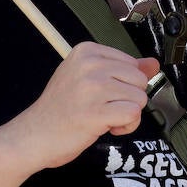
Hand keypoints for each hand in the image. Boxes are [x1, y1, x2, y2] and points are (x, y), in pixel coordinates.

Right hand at [12, 42, 160, 168]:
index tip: (100, 94)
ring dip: (126, 114)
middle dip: (128, 99)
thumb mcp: (89, 80)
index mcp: (86, 51)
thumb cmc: (60, 109)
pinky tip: (106, 127)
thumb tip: (153, 63)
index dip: (123, 84)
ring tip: (102, 117)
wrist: (33, 135)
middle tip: (102, 107)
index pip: (132, 64)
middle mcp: (90, 65)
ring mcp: (93, 88)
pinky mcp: (96, 112)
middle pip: (140, 80)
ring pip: (139, 98)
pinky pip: (133, 115)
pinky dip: (125, 126)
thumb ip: (123, 69)